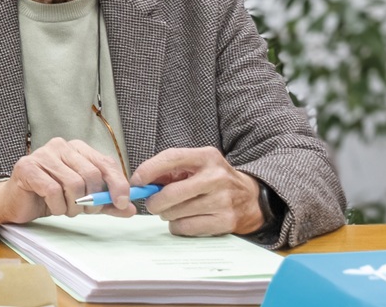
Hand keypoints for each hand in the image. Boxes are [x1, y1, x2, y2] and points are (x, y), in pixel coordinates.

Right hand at [0, 138, 135, 224]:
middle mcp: (61, 146)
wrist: (16, 203)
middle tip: (86, 211)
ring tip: (67, 210)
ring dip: (73, 206)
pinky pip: (52, 190)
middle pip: (91, 174)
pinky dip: (57, 206)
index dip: (117, 184)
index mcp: (77, 148)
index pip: (105, 162)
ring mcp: (43, 154)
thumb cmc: (50, 198)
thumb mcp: (84, 200)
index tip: (123, 203)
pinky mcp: (27, 167)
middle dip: (93, 199)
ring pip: (73, 183)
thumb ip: (106, 202)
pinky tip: (53, 208)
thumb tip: (131, 208)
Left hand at [130, 147, 263, 235]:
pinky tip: (184, 219)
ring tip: (174, 209)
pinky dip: (178, 226)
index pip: (172, 157)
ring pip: (176, 213)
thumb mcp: (196, 165)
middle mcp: (216, 177)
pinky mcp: (224, 221)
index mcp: (206, 156)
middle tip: (153, 203)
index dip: (149, 169)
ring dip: (167, 214)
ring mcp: (222, 200)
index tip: (136, 181)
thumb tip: (140, 181)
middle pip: (171, 193)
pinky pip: (186, 228)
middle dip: (155, 201)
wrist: (249, 197)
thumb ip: (170, 170)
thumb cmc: (213, 179)